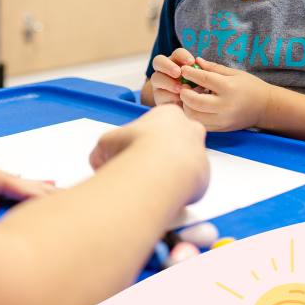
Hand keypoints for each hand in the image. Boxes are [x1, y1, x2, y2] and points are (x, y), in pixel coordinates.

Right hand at [89, 103, 209, 205]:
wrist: (158, 170)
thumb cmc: (135, 150)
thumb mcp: (106, 144)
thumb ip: (104, 151)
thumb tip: (100, 161)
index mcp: (168, 114)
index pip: (161, 123)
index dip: (145, 138)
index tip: (136, 150)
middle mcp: (188, 128)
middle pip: (179, 138)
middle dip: (164, 151)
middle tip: (147, 166)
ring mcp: (199, 149)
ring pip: (187, 158)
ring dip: (173, 168)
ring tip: (155, 180)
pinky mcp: (204, 173)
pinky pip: (191, 179)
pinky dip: (179, 185)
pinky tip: (165, 190)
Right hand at [149, 48, 197, 105]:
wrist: (194, 109)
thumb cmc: (199, 90)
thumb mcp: (203, 81)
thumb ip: (202, 71)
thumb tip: (199, 62)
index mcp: (177, 62)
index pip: (177, 53)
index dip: (182, 56)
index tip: (191, 62)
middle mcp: (165, 70)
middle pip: (158, 60)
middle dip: (167, 65)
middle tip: (178, 73)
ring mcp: (159, 83)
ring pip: (155, 78)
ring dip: (168, 82)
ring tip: (180, 88)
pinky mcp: (158, 97)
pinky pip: (159, 94)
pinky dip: (170, 95)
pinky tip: (179, 98)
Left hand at [178, 57, 269, 130]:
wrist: (266, 108)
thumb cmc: (251, 87)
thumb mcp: (235, 73)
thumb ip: (214, 68)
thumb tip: (197, 61)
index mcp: (228, 88)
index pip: (203, 79)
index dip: (190, 73)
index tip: (184, 69)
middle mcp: (224, 105)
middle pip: (194, 101)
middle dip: (184, 93)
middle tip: (183, 86)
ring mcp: (222, 119)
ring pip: (194, 115)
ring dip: (186, 106)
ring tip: (188, 97)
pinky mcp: (221, 128)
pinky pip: (201, 124)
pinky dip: (193, 116)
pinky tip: (194, 107)